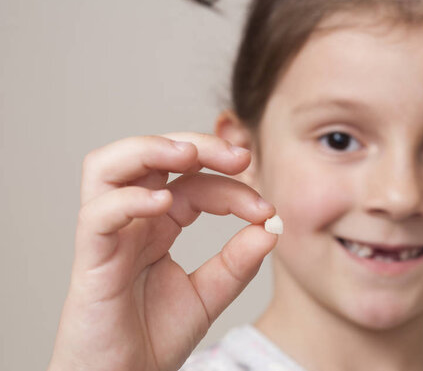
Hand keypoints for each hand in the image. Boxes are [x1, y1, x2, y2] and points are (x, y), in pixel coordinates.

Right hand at [47, 133, 276, 370]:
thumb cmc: (153, 338)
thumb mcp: (208, 295)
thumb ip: (237, 263)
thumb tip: (271, 228)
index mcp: (158, 225)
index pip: (194, 183)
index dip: (231, 187)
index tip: (266, 209)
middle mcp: (131, 221)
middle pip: (151, 157)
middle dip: (196, 145)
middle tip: (239, 157)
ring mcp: (108, 237)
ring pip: (108, 168)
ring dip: (150, 150)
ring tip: (188, 155)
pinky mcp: (90, 262)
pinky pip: (98, 216)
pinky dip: (128, 200)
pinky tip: (165, 204)